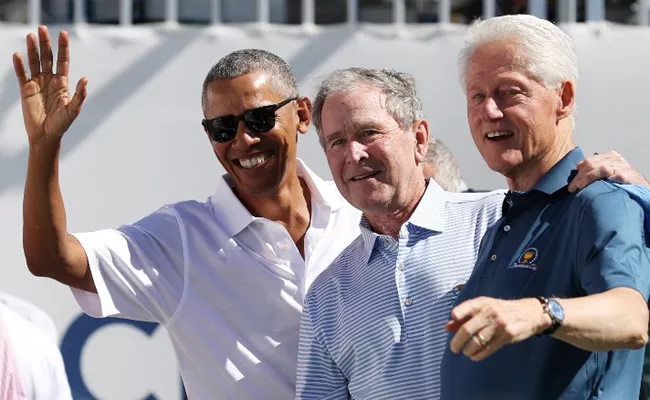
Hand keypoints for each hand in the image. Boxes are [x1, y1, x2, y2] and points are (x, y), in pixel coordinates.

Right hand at [13, 26, 87, 144]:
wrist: (46, 136)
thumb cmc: (62, 124)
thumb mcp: (73, 110)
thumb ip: (80, 95)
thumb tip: (85, 79)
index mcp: (63, 83)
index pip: (63, 61)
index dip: (63, 47)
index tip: (63, 33)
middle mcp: (50, 80)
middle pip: (48, 57)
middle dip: (46, 43)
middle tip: (42, 28)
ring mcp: (37, 83)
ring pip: (34, 62)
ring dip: (32, 49)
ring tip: (30, 36)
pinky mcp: (25, 90)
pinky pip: (22, 75)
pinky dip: (19, 65)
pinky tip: (17, 55)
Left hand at [446, 297, 549, 361]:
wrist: (531, 313)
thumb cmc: (501, 310)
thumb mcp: (484, 307)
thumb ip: (465, 316)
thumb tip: (447, 327)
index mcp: (482, 303)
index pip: (465, 308)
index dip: (456, 316)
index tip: (451, 328)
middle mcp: (490, 312)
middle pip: (467, 329)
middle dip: (457, 342)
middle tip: (453, 348)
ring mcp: (499, 324)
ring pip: (477, 341)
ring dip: (468, 350)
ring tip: (465, 352)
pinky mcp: (507, 336)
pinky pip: (489, 349)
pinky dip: (479, 355)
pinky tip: (475, 356)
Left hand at [568, 151, 648, 191]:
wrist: (641, 188)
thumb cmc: (624, 181)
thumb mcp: (609, 171)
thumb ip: (595, 168)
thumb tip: (578, 165)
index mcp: (609, 156)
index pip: (589, 161)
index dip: (578, 173)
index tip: (571, 184)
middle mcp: (615, 159)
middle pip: (591, 164)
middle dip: (579, 177)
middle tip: (572, 188)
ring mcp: (620, 166)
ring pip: (599, 168)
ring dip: (587, 178)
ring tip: (579, 187)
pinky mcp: (625, 174)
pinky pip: (611, 175)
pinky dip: (601, 180)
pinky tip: (594, 187)